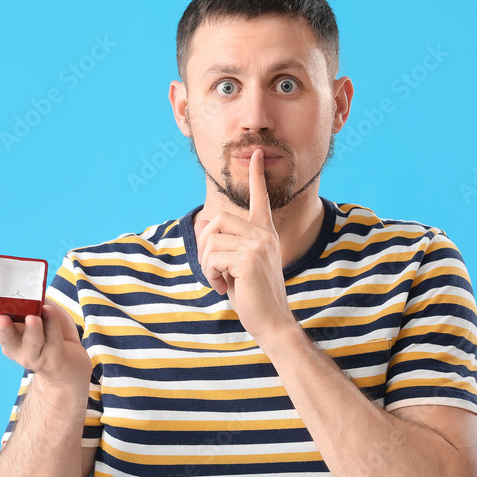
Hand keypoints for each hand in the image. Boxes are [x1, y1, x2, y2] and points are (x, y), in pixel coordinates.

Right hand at [0, 293, 92, 390]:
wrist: (71, 360)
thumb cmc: (50, 330)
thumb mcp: (39, 310)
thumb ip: (33, 302)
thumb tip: (30, 289)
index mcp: (7, 332)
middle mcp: (16, 346)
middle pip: (5, 337)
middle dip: (2, 328)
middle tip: (1, 318)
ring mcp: (34, 355)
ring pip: (32, 342)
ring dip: (32, 330)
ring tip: (33, 318)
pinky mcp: (53, 359)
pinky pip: (53, 340)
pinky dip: (52, 325)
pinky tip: (50, 312)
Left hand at [194, 148, 295, 341]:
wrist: (272, 322)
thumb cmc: (254, 297)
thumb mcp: (236, 266)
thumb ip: (224, 244)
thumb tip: (205, 222)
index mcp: (265, 234)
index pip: (260, 199)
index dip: (256, 176)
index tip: (255, 154)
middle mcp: (264, 235)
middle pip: (218, 219)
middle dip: (204, 244)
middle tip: (211, 269)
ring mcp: (258, 245)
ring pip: (211, 240)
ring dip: (206, 264)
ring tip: (219, 281)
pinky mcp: (248, 259)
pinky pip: (212, 257)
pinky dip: (210, 274)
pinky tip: (223, 287)